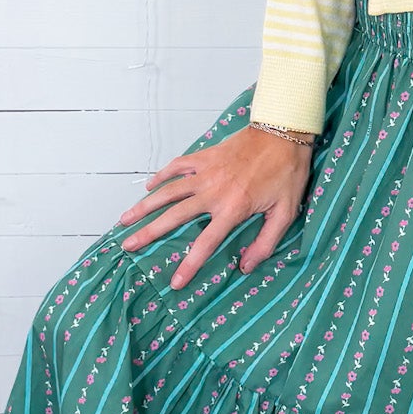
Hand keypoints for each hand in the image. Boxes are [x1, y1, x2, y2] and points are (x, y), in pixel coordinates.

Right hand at [115, 124, 315, 291]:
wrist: (284, 131)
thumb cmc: (287, 172)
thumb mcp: (285, 212)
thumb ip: (266, 242)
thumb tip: (246, 267)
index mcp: (233, 208)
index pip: (205, 244)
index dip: (189, 265)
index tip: (175, 282)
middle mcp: (213, 192)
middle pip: (174, 216)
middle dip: (148, 232)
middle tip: (128, 245)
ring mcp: (206, 172)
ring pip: (168, 191)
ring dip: (145, 205)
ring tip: (125, 218)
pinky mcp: (205, 156)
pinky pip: (177, 166)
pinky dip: (162, 175)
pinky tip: (150, 185)